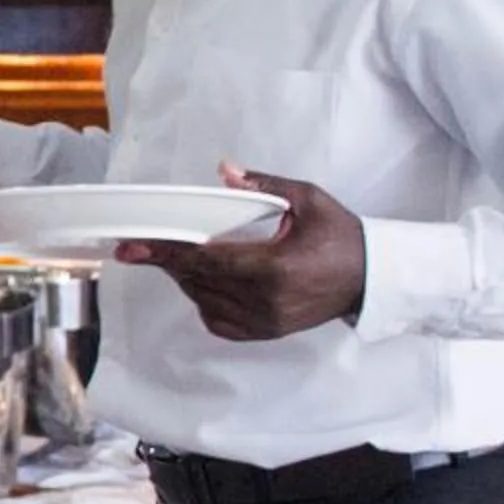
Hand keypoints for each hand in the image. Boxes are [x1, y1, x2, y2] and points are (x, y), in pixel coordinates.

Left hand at [116, 164, 366, 341]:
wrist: (371, 277)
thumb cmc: (342, 237)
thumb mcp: (308, 200)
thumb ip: (264, 185)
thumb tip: (225, 171)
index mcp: (274, 267)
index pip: (205, 260)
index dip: (165, 253)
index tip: (132, 249)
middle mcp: (266, 300)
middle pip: (197, 281)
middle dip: (170, 262)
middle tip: (149, 245)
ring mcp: (266, 321)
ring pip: (204, 301)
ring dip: (187, 279)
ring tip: (183, 257)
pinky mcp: (267, 332)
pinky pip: (219, 321)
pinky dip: (205, 302)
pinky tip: (208, 282)